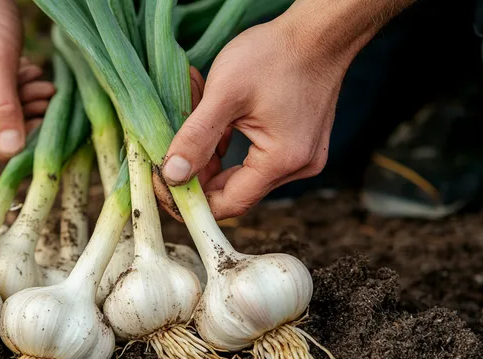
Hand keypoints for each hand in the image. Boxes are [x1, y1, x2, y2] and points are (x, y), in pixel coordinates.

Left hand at [159, 19, 347, 218]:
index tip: (164, 188)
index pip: (230, 203)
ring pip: (245, 174)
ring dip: (214, 159)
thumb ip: (196, 138)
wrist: (318, 31)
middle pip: (237, 191)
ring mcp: (304, 156)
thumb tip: (172, 175)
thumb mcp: (225, 94)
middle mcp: (299, 166)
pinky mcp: (302, 143)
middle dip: (201, 176)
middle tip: (171, 156)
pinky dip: (233, 148)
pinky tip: (218, 127)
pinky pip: (259, 159)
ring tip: (193, 130)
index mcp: (282, 160)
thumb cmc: (275, 54)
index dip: (193, 202)